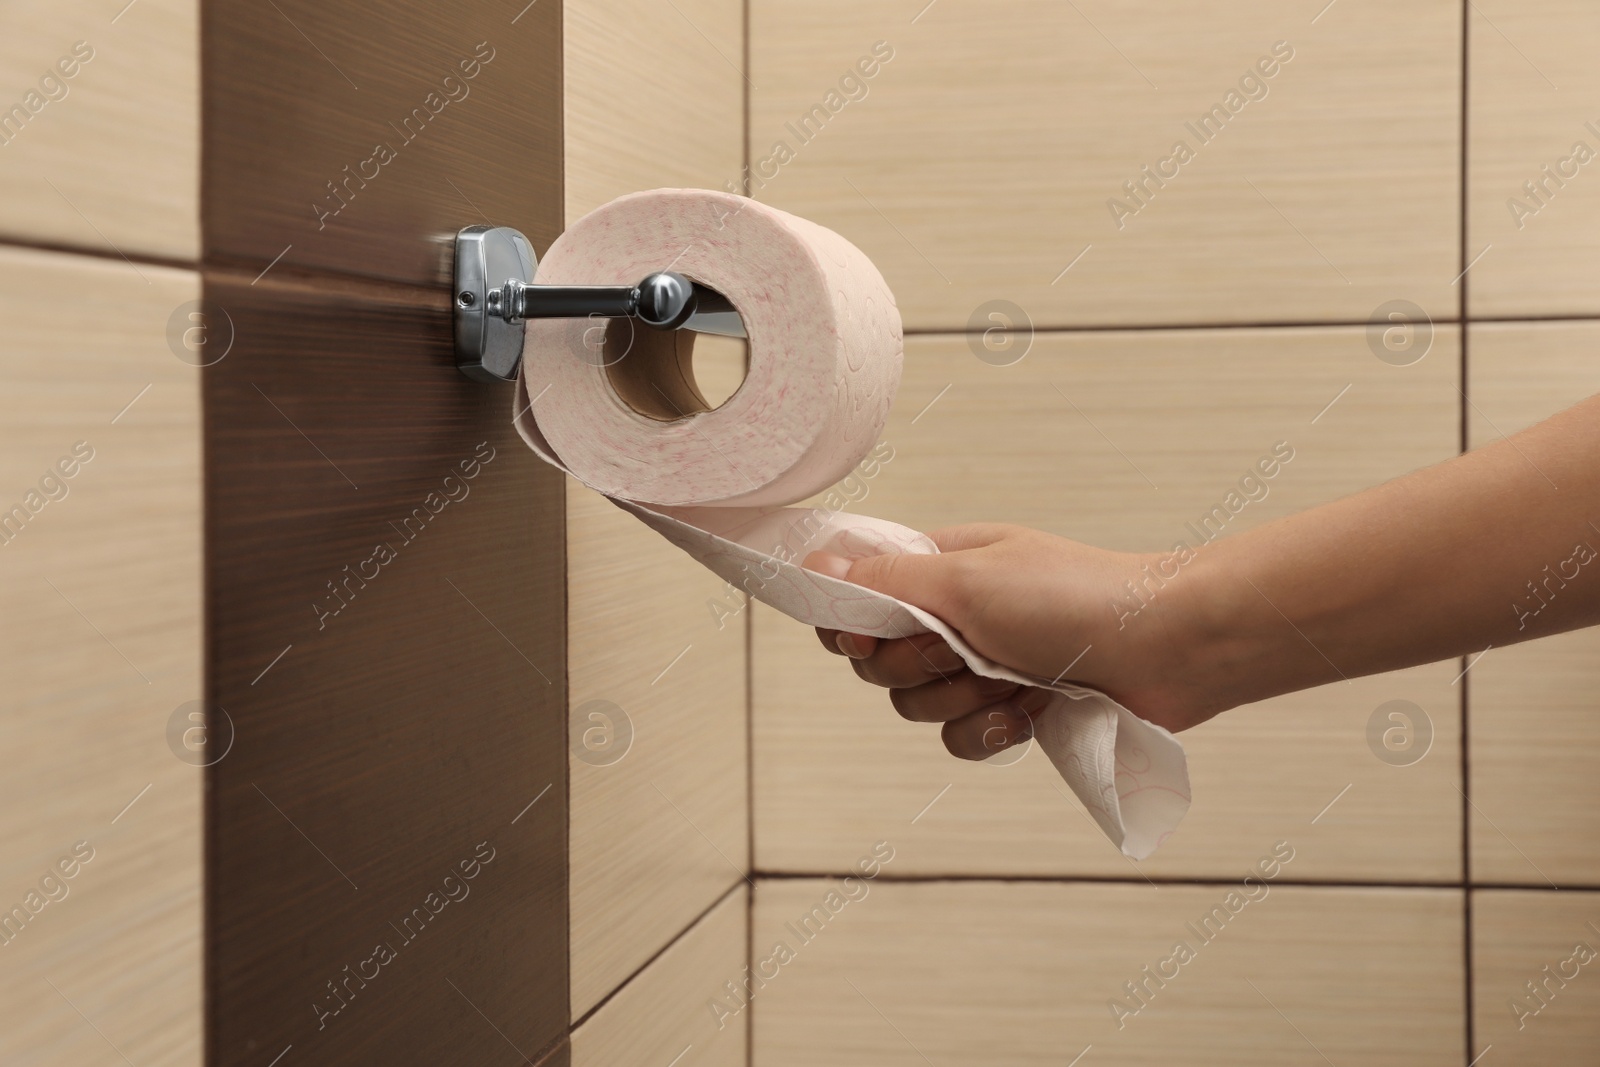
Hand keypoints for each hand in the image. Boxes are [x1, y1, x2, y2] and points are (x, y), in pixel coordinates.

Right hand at [806, 523, 1222, 760]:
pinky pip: (959, 738)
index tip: (865, 638)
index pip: (857, 597)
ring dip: (961, 700)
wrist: (1168, 648)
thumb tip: (814, 566)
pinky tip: (1024, 716)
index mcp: (938, 567)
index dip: (850, 626)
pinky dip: (987, 732)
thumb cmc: (1076, 596)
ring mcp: (983, 664)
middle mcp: (954, 615)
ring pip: (917, 706)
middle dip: (918, 668)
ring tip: (1012, 679)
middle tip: (966, 650)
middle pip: (880, 662)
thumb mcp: (968, 580)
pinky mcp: (1012, 709)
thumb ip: (886, 583)